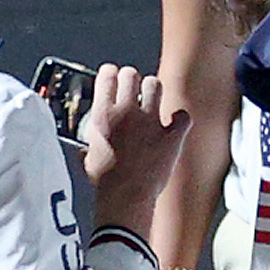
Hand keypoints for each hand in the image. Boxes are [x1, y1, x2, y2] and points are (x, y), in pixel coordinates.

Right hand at [82, 65, 190, 235]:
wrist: (126, 197)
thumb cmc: (105, 181)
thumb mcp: (88, 156)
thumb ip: (91, 143)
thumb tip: (86, 147)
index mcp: (103, 116)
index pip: (107, 76)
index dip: (111, 73)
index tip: (112, 74)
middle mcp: (127, 112)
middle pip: (132, 75)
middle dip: (133, 77)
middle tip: (134, 83)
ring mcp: (151, 121)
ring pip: (156, 85)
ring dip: (154, 89)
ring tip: (152, 97)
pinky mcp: (172, 134)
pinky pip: (183, 115)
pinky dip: (180, 117)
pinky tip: (176, 121)